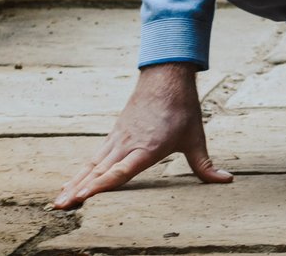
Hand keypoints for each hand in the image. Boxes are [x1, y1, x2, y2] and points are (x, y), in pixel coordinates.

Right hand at [50, 63, 226, 207]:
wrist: (166, 78)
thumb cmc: (182, 109)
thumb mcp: (196, 138)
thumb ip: (205, 166)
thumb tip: (227, 182)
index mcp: (147, 148)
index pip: (121, 170)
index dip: (102, 185)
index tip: (83, 196)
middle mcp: (128, 145)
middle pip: (100, 171)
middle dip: (80, 191)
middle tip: (60, 207)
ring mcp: (118, 140)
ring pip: (92, 165)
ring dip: (74, 183)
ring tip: (58, 201)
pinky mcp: (114, 135)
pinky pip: (94, 158)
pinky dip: (80, 172)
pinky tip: (69, 184)